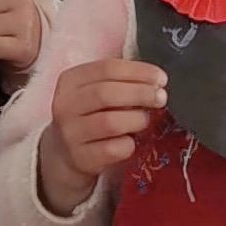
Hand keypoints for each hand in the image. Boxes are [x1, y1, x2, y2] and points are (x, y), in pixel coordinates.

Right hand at [42, 58, 166, 209]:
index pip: (106, 68)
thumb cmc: (90, 115)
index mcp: (70, 81)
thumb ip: (120, 81)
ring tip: (144, 120)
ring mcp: (71, 133)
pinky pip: (113, 149)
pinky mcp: (81, 157)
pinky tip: (130, 141)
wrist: (66, 153)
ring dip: (136, 119)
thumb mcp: (95, 91)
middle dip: (140, 93)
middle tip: (161, 98)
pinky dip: (129, 144)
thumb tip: (156, 80)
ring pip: (110, 122)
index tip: (161, 78)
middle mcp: (65, 105)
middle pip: (106, 93)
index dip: (138, 71)